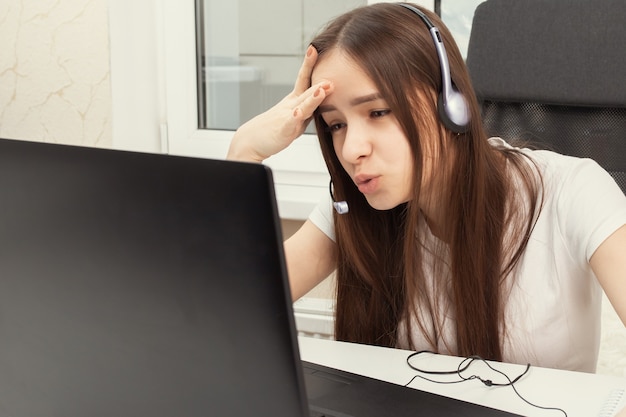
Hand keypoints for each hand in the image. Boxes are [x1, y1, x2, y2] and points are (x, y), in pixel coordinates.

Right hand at [227, 45, 332, 161]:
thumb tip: (323, 96)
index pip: (303, 80)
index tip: (314, 49)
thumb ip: (308, 107)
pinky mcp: (283, 130)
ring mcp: (286, 117)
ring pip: (301, 105)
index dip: (308, 64)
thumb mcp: (295, 116)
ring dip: (311, 97)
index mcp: (294, 100)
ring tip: (321, 89)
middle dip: (315, 79)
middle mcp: (290, 105)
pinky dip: (294, 118)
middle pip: (304, 89)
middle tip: (327, 70)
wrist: (250, 141)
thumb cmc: (273, 129)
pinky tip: (297, 113)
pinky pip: (289, 123)